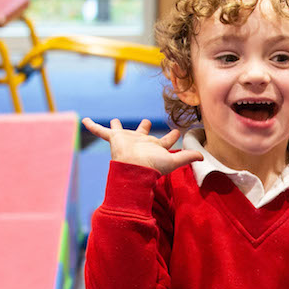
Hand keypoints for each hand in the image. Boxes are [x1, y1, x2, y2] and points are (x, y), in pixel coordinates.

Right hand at [82, 118, 201, 174]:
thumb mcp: (173, 160)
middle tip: (148, 121)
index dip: (172, 136)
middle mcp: (140, 143)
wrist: (133, 168)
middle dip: (145, 128)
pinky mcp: (114, 138)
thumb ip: (187, 157)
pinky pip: (101, 131)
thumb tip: (204, 157)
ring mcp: (126, 140)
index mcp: (154, 147)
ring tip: (115, 120)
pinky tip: (84, 120)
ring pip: (121, 131)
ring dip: (117, 126)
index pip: (165, 141)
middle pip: (143, 133)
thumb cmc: (152, 166)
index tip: (177, 131)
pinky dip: (93, 126)